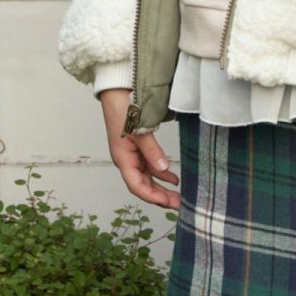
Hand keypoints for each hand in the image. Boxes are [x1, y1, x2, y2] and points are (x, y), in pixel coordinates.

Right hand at [99, 89, 180, 209]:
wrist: (117, 91)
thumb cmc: (123, 109)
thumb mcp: (139, 131)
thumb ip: (152, 151)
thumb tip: (164, 169)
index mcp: (123, 159)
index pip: (137, 186)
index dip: (153, 197)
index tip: (169, 203)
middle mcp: (127, 160)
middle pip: (144, 186)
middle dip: (160, 197)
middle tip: (179, 205)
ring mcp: (132, 155)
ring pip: (148, 178)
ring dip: (162, 187)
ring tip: (179, 196)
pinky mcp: (137, 148)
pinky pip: (150, 166)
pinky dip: (161, 174)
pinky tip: (174, 179)